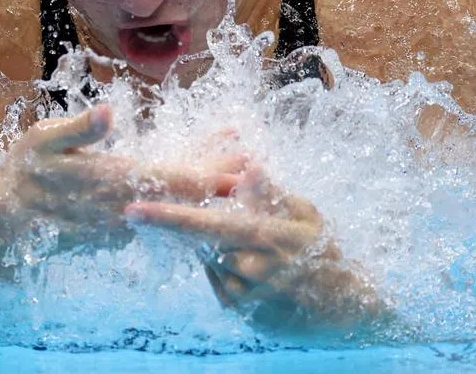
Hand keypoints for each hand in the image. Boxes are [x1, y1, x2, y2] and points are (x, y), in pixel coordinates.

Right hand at [0, 104, 244, 275]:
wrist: (1, 231)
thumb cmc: (20, 177)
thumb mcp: (41, 142)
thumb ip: (78, 129)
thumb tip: (109, 111)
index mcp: (113, 181)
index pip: (174, 175)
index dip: (211, 166)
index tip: (243, 156)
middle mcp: (125, 207)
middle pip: (183, 193)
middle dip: (219, 176)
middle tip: (255, 163)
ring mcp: (122, 224)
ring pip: (172, 206)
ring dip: (201, 189)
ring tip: (234, 172)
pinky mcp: (115, 233)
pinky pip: (156, 215)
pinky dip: (177, 201)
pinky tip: (192, 190)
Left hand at [125, 165, 383, 329]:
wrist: (342, 308)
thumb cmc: (323, 250)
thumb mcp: (305, 214)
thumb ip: (271, 191)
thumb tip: (248, 165)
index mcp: (265, 235)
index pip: (205, 224)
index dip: (166, 217)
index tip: (132, 210)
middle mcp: (251, 268)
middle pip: (200, 241)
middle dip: (192, 225)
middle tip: (207, 216)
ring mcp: (244, 293)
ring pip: (207, 259)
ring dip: (215, 246)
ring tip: (250, 244)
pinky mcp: (238, 310)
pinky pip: (215, 279)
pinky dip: (223, 266)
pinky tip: (249, 264)